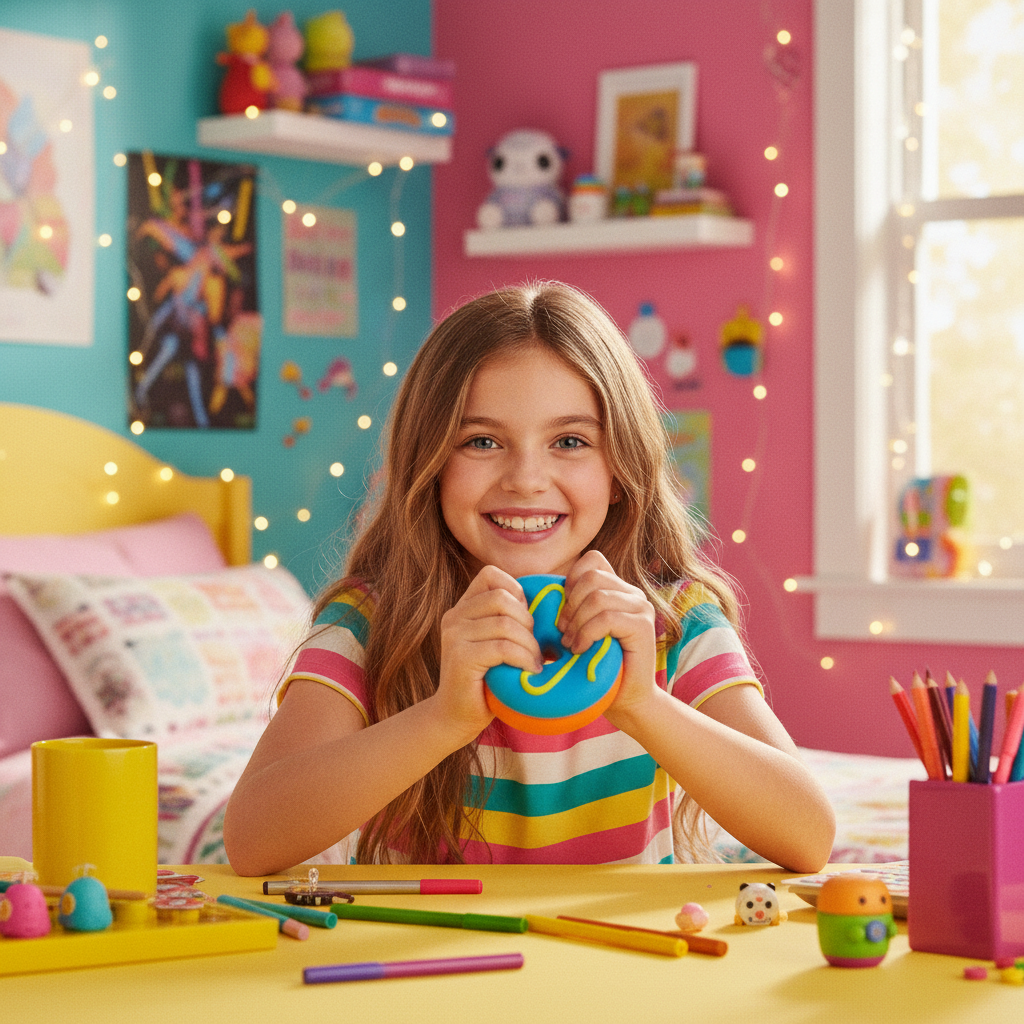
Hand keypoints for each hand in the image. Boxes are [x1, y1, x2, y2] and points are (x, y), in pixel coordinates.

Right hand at [435, 565, 541, 738]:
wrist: (456, 716)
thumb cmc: (486, 680)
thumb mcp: (498, 643)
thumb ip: (511, 621)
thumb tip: (555, 611)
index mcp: (463, 608)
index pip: (491, 575)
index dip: (516, 592)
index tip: (527, 621)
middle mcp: (454, 616)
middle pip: (501, 598)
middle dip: (527, 621)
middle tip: (536, 647)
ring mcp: (454, 636)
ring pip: (505, 623)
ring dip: (529, 644)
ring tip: (534, 661)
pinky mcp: (460, 657)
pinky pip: (502, 647)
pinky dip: (523, 658)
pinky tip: (529, 670)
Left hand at [558, 551, 657, 723]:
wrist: (625, 700)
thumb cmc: (597, 667)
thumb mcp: (579, 630)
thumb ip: (571, 607)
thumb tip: (539, 592)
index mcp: (618, 589)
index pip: (592, 560)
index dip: (571, 580)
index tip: (563, 611)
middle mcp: (633, 594)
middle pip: (591, 577)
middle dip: (570, 605)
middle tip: (563, 632)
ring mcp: (641, 608)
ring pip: (597, 597)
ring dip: (577, 623)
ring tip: (571, 645)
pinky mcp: (643, 626)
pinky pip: (606, 617)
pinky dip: (587, 633)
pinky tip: (581, 650)